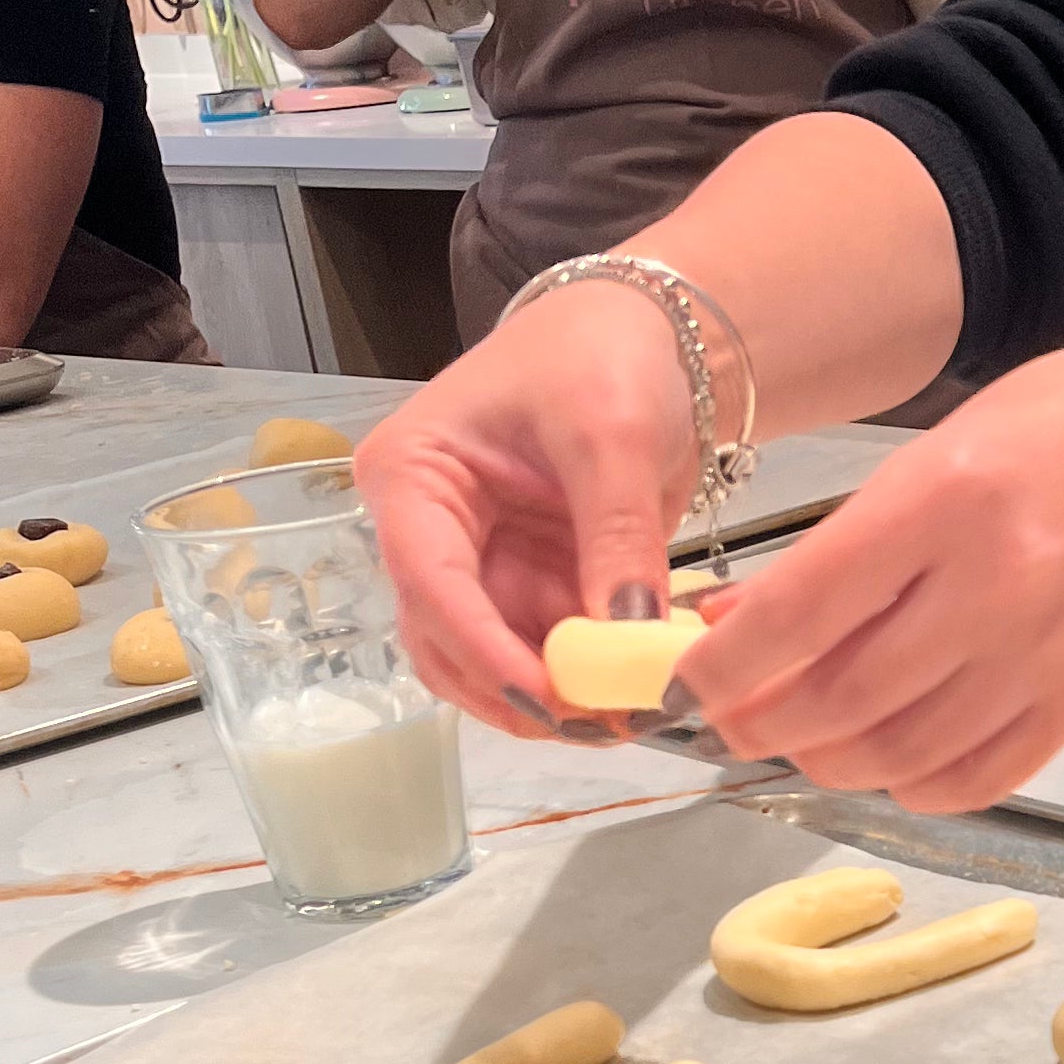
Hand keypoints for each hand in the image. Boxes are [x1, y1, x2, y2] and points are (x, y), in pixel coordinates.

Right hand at [353, 284, 699, 737]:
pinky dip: (586, 678)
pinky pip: (544, 652)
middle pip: (447, 642)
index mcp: (412, 475)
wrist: (651, 337)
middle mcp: (427, 531)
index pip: (430, 583)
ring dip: (554, 698)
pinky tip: (637, 690)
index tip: (549, 701)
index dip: (484, 652)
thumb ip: (616, 537)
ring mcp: (477, 565)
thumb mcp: (613, 435)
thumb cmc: (605, 355)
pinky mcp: (527, 585)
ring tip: (629, 715)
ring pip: (493, 662)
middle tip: (600, 726)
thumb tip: (629, 639)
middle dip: (518, 692)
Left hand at [670, 292, 1063, 809]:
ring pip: (895, 755)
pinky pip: (975, 779)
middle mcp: (993, 589)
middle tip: (727, 713)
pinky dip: (913, 787)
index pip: (797, 612)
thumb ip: (857, 536)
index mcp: (947, 500)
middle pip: (834, 700)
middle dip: (755, 722)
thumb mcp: (954, 442)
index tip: (680, 677)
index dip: (718, 664)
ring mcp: (1045, 655)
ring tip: (800, 734)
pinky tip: (889, 758)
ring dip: (824, 760)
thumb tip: (748, 621)